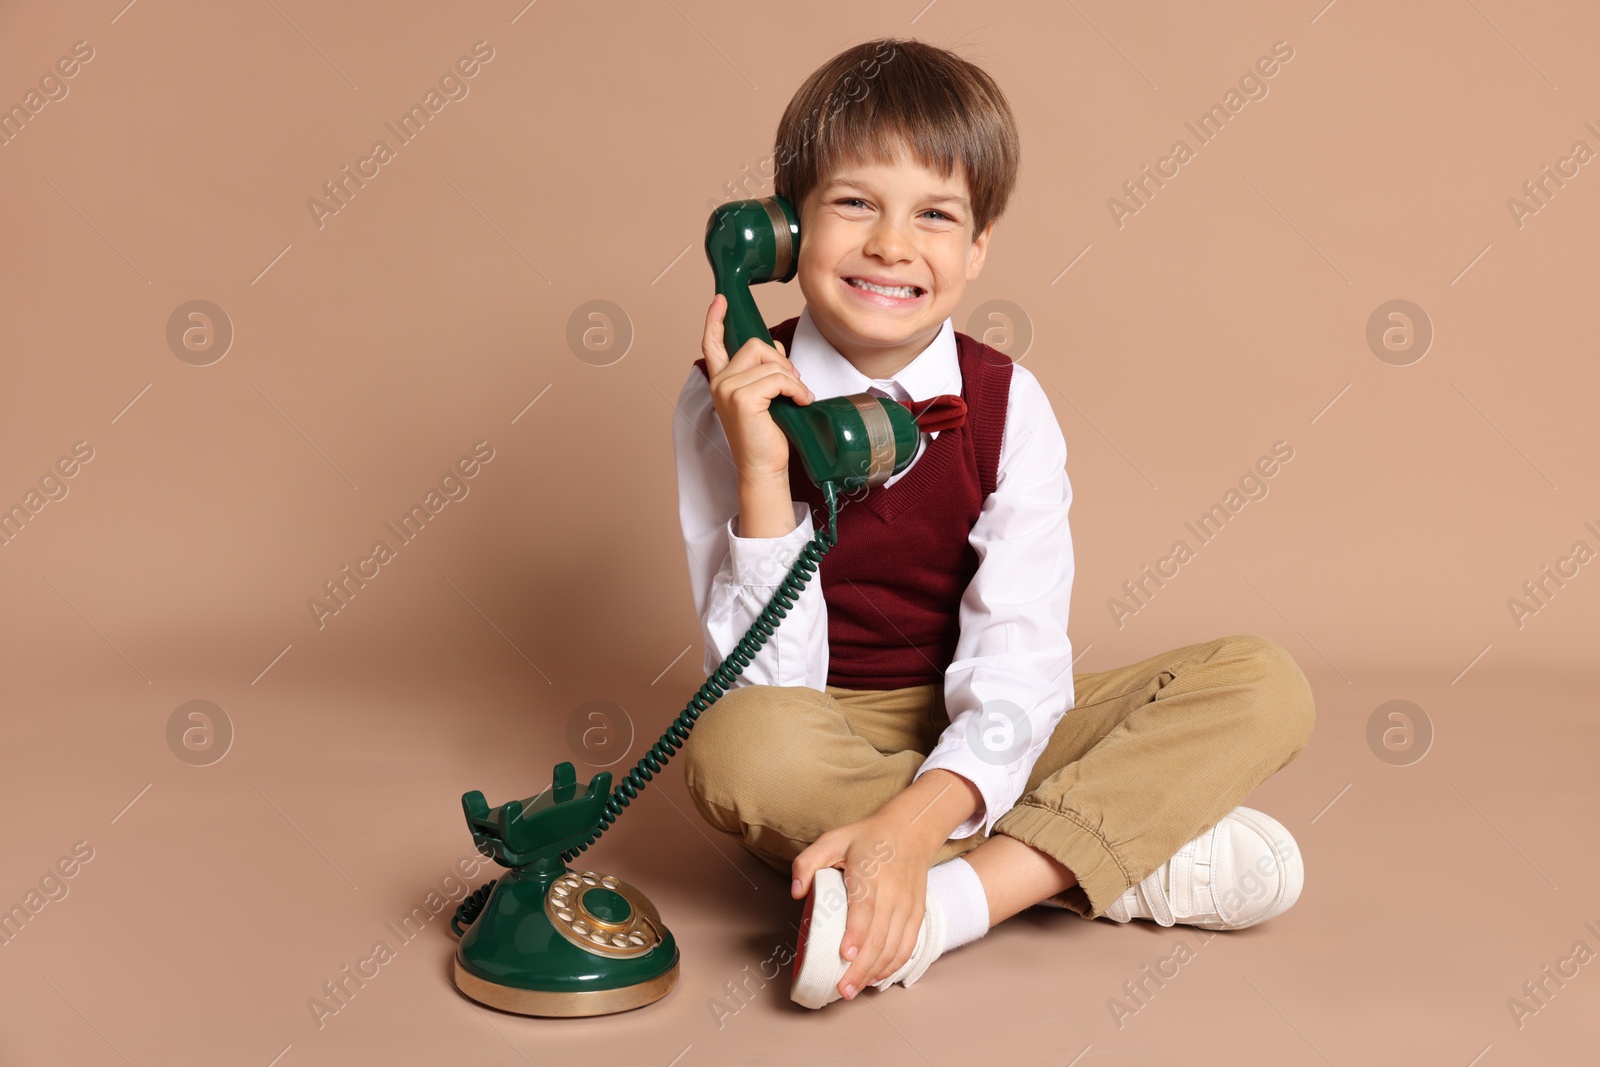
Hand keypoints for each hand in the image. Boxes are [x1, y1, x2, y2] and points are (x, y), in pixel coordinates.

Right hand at [701, 293, 814, 481]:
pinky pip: (778, 378)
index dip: (715, 319)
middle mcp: (719, 383)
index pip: (712, 343)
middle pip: (754, 345)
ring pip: (770, 362)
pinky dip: (796, 388)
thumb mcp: (764, 396)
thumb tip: (775, 347)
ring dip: (792, 378)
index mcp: (721, 381)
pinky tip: (801, 402)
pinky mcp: (742, 399)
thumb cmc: (767, 435)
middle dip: (780, 360)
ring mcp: (728, 390)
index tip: (720, 300)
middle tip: (793, 385)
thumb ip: (762, 370)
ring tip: (798, 398)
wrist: (764, 467)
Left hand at [791, 814, 933, 1000]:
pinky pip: (908, 946)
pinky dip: (893, 966)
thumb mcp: (832, 839)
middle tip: (842, 990)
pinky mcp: (917, 914)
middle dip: (860, 968)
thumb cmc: (868, 838)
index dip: (856, 933)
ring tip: (854, 989)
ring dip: (875, 972)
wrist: (911, 830)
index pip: (865, 909)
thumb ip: (807, 862)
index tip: (844, 954)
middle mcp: (892, 893)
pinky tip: (876, 977)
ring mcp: (907, 906)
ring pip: (894, 947)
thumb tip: (796, 893)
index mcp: (869, 874)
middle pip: (879, 937)